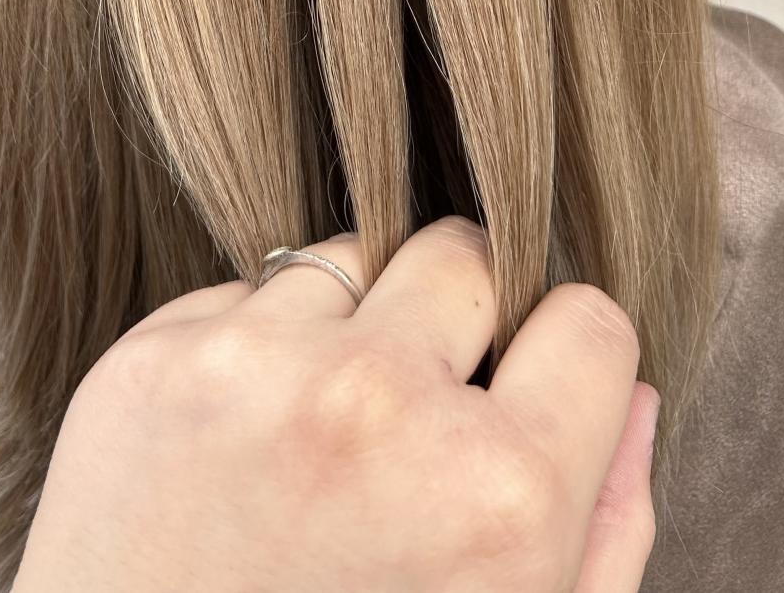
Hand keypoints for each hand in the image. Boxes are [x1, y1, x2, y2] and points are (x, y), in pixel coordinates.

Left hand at [12, 216, 658, 591]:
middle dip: (455, 328)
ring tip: (316, 452)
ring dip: (351, 332)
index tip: (527, 405)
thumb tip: (628, 391)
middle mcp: (380, 410)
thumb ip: (606, 527)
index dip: (563, 368)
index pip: (589, 320)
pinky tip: (237, 453)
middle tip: (410, 430)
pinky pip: (247, 296)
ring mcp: (256, 374)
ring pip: (353, 258)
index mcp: (501, 498)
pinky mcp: (155, 361)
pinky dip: (256, 353)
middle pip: (467, 256)